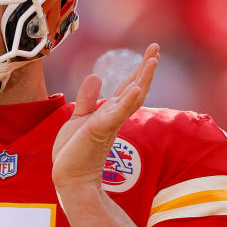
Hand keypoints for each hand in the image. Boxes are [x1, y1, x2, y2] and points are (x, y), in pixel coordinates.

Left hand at [52, 43, 158, 192]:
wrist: (70, 178)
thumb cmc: (74, 153)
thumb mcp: (78, 119)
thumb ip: (87, 99)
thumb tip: (97, 75)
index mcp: (109, 113)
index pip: (128, 87)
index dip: (139, 70)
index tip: (151, 53)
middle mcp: (114, 117)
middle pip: (135, 88)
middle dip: (146, 68)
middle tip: (156, 48)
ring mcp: (109, 124)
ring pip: (131, 99)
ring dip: (142, 79)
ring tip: (153, 61)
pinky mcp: (100, 131)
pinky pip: (117, 115)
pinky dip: (128, 101)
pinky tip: (138, 88)